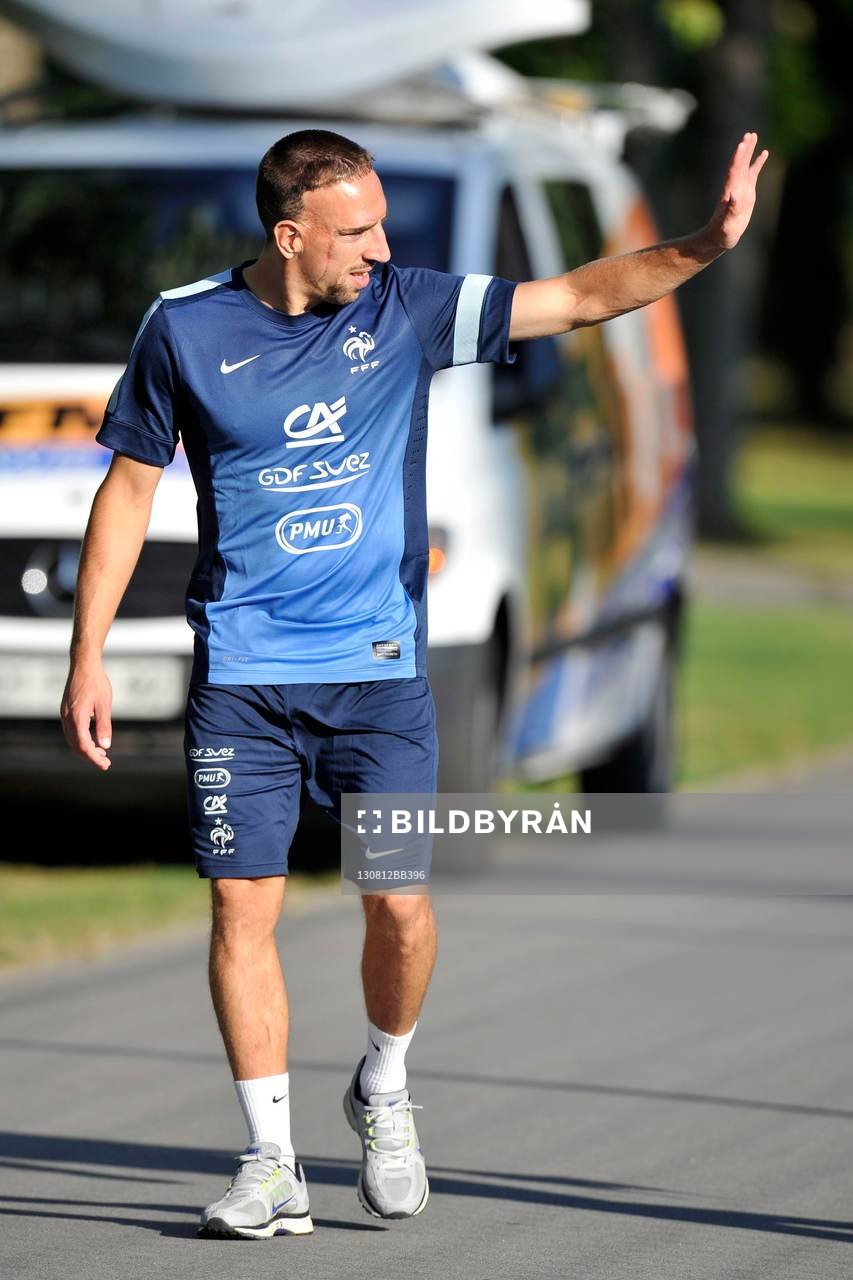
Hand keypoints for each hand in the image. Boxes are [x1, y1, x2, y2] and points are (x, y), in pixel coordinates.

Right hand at [61, 661, 112, 770]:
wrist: (83, 664)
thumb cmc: (96, 682)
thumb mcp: (104, 704)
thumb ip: (104, 726)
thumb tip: (105, 746)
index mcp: (77, 717)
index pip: (83, 745)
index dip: (94, 758)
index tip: (105, 765)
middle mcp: (67, 717)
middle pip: (76, 745)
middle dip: (90, 756)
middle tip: (106, 762)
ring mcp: (65, 714)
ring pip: (72, 739)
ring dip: (85, 749)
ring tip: (101, 753)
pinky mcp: (66, 711)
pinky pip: (71, 731)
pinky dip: (81, 739)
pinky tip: (93, 739)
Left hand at [706, 132, 768, 251]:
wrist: (721, 237)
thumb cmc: (723, 232)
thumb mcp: (727, 223)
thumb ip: (731, 210)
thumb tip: (734, 195)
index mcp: (729, 192)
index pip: (733, 171)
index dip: (737, 158)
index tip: (742, 144)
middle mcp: (734, 187)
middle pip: (739, 164)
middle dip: (744, 150)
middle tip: (749, 134)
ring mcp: (741, 188)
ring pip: (745, 166)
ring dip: (749, 151)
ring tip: (753, 135)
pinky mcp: (747, 192)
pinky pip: (753, 174)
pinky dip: (758, 163)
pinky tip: (764, 153)